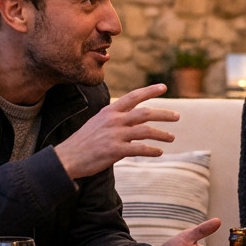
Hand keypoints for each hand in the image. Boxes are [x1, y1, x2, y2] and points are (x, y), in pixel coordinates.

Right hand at [54, 84, 177, 179]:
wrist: (68, 158)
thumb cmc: (83, 142)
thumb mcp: (97, 123)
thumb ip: (115, 119)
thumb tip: (132, 120)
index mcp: (109, 111)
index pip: (133, 96)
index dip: (150, 91)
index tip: (164, 87)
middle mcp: (114, 120)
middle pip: (145, 113)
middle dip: (164, 114)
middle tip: (177, 116)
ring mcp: (115, 135)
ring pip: (146, 131)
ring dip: (162, 134)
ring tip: (171, 137)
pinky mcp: (115, 150)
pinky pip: (140, 149)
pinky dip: (152, 150)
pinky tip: (159, 152)